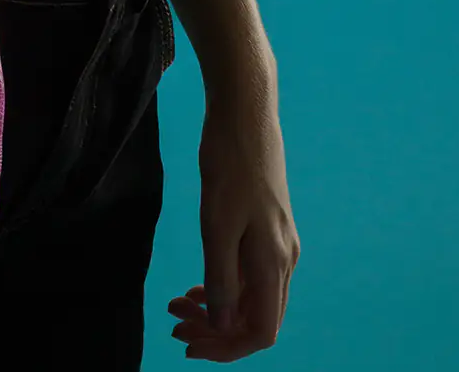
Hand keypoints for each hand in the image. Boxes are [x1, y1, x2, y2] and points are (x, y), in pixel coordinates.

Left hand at [169, 85, 299, 358]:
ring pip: (250, 296)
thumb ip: (221, 275)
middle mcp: (283, 260)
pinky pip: (249, 274)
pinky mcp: (268, 228)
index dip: (227, 347)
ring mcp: (278, 243)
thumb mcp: (216, 221)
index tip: (189, 344)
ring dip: (216, 309)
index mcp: (274, 262)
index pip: (260, 331)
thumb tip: (221, 325)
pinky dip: (223, 285)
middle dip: (216, 331)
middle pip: (255, 318)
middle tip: (174, 324)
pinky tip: (197, 283)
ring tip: (176, 304)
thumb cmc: (230, 162)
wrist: (246, 112)